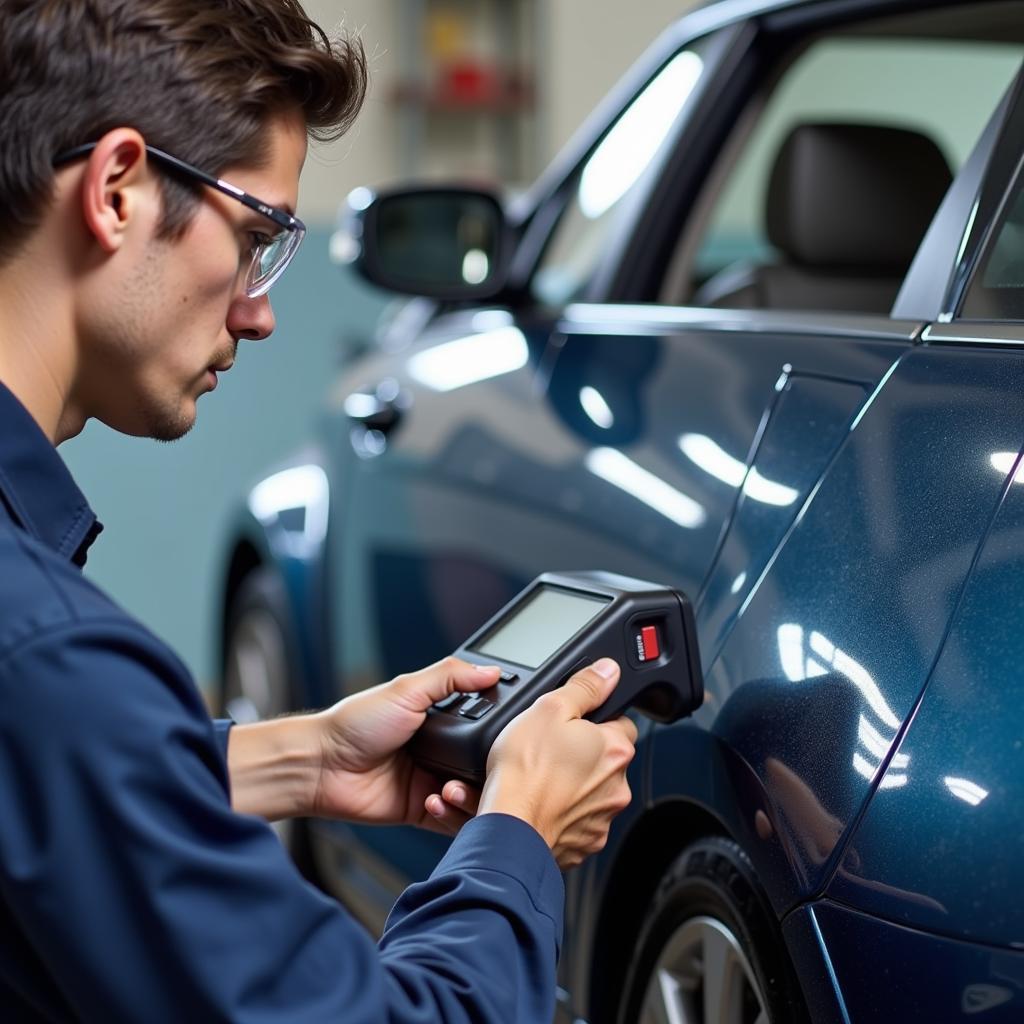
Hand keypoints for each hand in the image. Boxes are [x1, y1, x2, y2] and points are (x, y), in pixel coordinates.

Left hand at [310, 657, 498, 832]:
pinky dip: (452, 816)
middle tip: (486, 770)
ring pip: (472, 797)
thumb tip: (492, 671)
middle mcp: (440, 751)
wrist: (320, 765)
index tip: (510, 737)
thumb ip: (452, 677)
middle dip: (489, 772)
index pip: (484, 727)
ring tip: (450, 788)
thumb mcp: (407, 689)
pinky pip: (451, 822)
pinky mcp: (421, 811)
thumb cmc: (354, 723)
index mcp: (440, 720)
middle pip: (482, 766)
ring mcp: (431, 782)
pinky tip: (436, 801)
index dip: (498, 734)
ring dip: (468, 797)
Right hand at [477, 658, 637, 868]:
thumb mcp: (549, 708)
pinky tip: (538, 803)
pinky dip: (561, 813)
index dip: (593, 721)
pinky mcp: (585, 843)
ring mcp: (602, 818)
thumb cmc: (525, 771)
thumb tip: (608, 671)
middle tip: (547, 752)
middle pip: (604, 759)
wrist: (508, 829)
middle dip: (580, 754)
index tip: (570, 726)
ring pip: (591, 791)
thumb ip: (584, 687)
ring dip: (571, 785)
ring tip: (538, 780)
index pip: (620, 723)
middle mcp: (617, 786)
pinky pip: (577, 821)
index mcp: (615, 749)